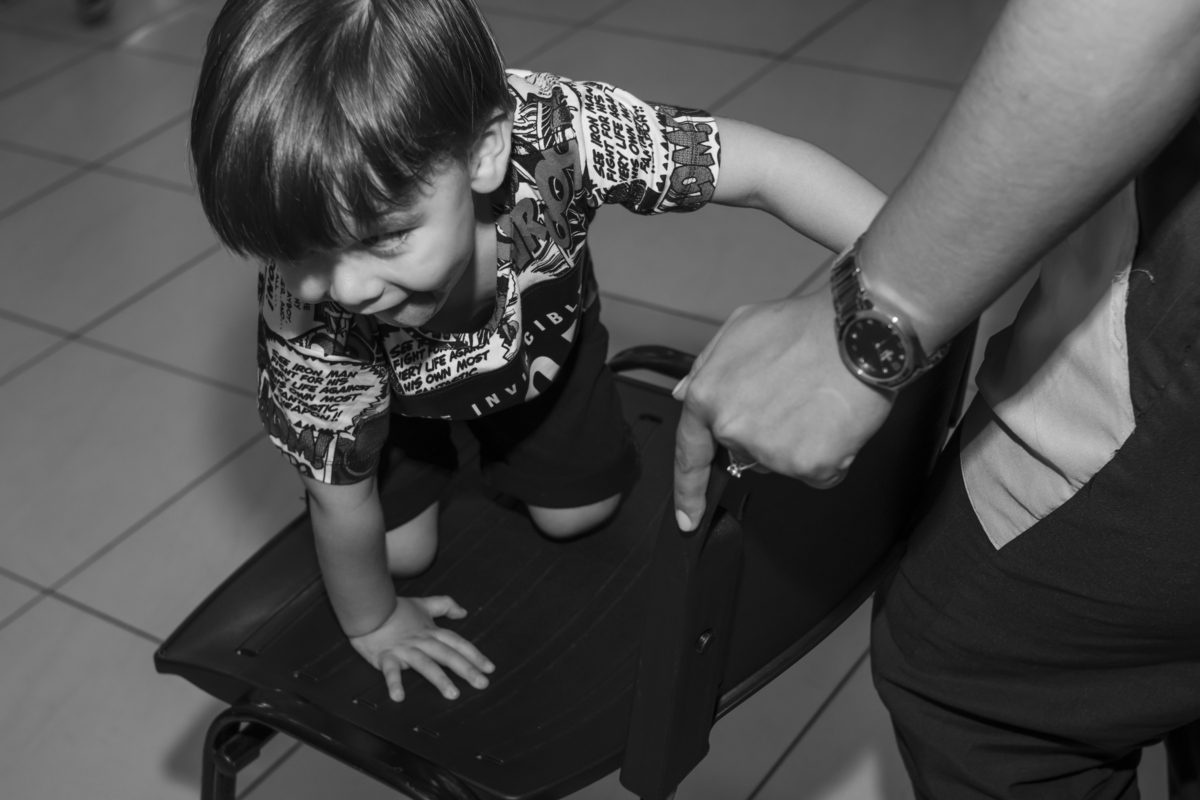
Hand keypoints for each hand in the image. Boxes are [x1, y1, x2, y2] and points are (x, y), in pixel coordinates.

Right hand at [349, 595, 494, 701]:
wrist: (369, 605)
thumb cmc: (396, 609)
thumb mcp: (423, 603)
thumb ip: (444, 605)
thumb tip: (463, 612)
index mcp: (431, 632)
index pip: (458, 643)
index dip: (475, 655)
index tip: (490, 668)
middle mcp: (422, 641)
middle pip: (448, 655)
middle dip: (467, 670)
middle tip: (482, 684)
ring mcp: (404, 649)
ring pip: (426, 665)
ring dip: (440, 679)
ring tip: (453, 695)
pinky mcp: (386, 656)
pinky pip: (390, 671)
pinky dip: (394, 683)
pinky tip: (399, 697)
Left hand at [672, 291, 893, 530]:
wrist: (860, 332)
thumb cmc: (805, 325)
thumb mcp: (740, 328)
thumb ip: (707, 366)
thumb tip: (685, 395)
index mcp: (709, 396)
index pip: (690, 454)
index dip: (688, 490)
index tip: (687, 517)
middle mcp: (733, 428)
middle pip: (746, 452)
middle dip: (765, 434)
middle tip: (793, 397)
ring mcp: (770, 451)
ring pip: (782, 463)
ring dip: (798, 442)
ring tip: (816, 401)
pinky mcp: (809, 466)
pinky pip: (818, 472)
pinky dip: (830, 453)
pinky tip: (835, 420)